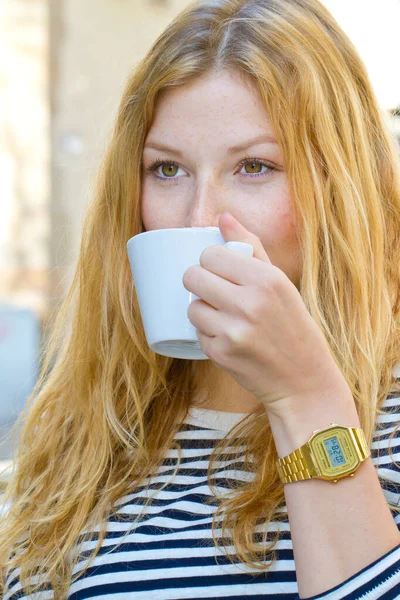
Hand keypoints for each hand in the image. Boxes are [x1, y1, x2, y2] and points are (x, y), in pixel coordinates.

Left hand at [182, 212, 347, 417]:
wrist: (304, 380)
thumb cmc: (293, 326)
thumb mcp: (281, 282)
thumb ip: (252, 246)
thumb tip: (223, 217)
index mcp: (266, 280)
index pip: (211, 255)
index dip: (211, 261)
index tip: (220, 270)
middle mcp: (249, 303)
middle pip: (193, 276)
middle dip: (199, 282)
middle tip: (215, 291)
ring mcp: (233, 331)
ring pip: (191, 306)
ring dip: (202, 310)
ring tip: (224, 317)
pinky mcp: (221, 354)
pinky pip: (197, 332)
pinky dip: (208, 334)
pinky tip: (228, 338)